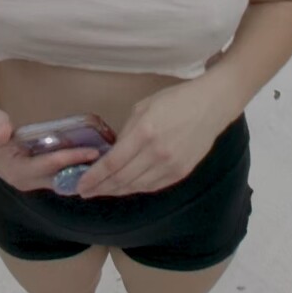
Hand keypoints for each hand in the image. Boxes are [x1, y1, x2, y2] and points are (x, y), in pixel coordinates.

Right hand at [0, 108, 100, 192]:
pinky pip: (61, 175)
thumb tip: (3, 131)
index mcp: (17, 172)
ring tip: (108, 163)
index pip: (50, 166)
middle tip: (111, 162)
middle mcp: (27, 181)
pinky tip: (93, 161)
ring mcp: (33, 180)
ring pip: (63, 180)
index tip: (92, 152)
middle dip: (85, 173)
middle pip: (62, 179)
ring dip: (83, 174)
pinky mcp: (37, 175)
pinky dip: (76, 170)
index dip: (71, 159)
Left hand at [74, 83, 229, 198]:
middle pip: (122, 179)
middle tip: (84, 191)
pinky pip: (152, 186)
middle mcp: (157, 153)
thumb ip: (126, 132)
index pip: (113, 163)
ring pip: (136, 186)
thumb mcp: (143, 107)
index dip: (94, 176)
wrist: (211, 106)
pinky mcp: (181, 173)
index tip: (80, 184)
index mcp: (145, 132)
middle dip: (100, 187)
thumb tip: (113, 153)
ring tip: (101, 191)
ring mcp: (171, 165)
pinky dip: (135, 188)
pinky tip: (124, 187)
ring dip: (116, 190)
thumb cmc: (175, 100)